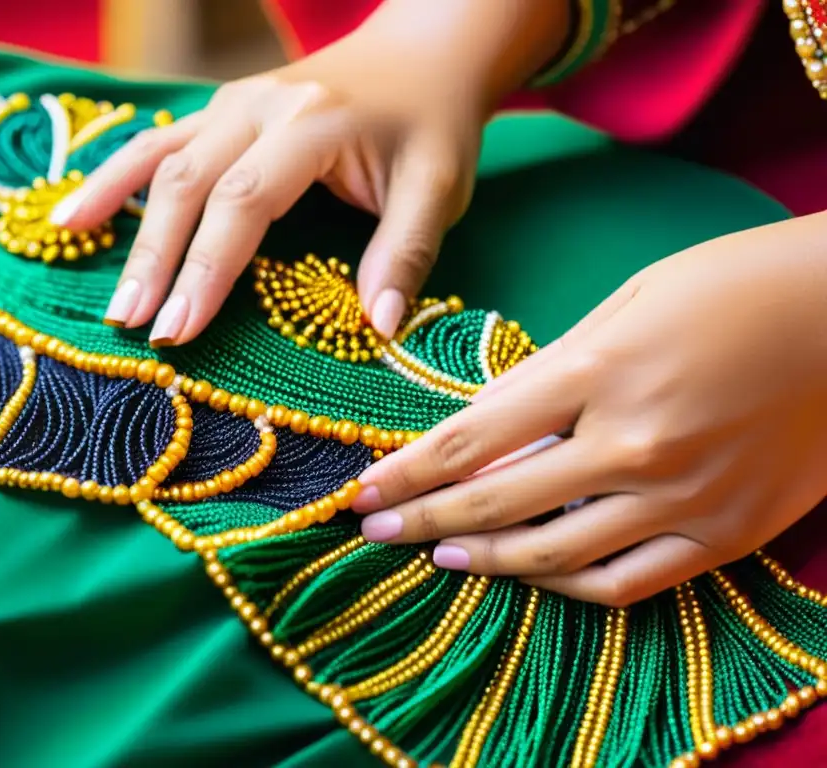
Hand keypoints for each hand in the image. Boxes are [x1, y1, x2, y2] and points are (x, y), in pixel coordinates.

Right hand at [50, 0, 568, 344]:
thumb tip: (377, 329)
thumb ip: (403, 255)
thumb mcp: (437, 189)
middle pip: (187, 185)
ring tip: (91, 279)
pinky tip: (75, 215)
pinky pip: (158, 144)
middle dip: (155, 261)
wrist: (423, 52)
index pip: (243, 202)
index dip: (207, 269)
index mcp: (309, 123)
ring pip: (160, 162)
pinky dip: (114, 180)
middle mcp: (258, 105)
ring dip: (121, 222)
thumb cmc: (432, 124)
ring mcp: (233, 101)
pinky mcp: (222, 109)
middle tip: (131, 326)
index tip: (179, 331)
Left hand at [352, 213, 826, 605]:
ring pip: (553, 555)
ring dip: (483, 558)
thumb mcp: (621, 308)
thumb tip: (481, 424)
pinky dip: (568, 585)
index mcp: (597, 373)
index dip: (403, 472)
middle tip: (370, 530)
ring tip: (438, 552)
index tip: (360, 491)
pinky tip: (531, 573)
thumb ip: (546, 375)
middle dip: (418, 518)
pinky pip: (626, 581)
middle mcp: (632, 445)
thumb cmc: (728, 288)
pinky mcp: (724, 533)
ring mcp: (681, 498)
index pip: (468, 439)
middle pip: (495, 501)